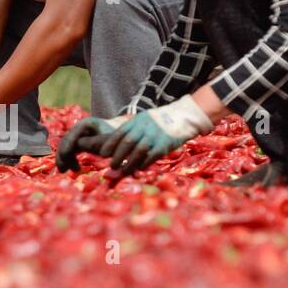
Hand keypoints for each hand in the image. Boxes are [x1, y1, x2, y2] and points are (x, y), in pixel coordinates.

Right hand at [54, 116, 119, 171]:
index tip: (65, 154)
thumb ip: (96, 142)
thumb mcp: (109, 141)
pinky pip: (70, 150)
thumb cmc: (118, 140)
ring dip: (63, 159)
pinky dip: (68, 159)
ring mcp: (78, 135)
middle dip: (62, 154)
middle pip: (66, 140)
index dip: (67, 144)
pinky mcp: (79, 142)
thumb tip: (79, 145)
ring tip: (64, 171)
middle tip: (62, 168)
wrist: (123, 138)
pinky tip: (74, 169)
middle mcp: (80, 127)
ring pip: (65, 146)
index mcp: (87, 124)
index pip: (73, 134)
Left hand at [99, 94, 213, 175]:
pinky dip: (143, 164)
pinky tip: (139, 169)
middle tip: (111, 165)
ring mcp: (155, 136)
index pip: (120, 132)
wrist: (184, 116)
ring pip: (138, 151)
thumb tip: (118, 146)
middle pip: (127, 142)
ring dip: (129, 163)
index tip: (103, 153)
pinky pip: (151, 157)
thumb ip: (133, 130)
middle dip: (117, 155)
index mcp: (138, 120)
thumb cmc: (161, 121)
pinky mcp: (165, 145)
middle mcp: (145, 127)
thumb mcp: (145, 120)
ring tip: (122, 171)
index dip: (110, 144)